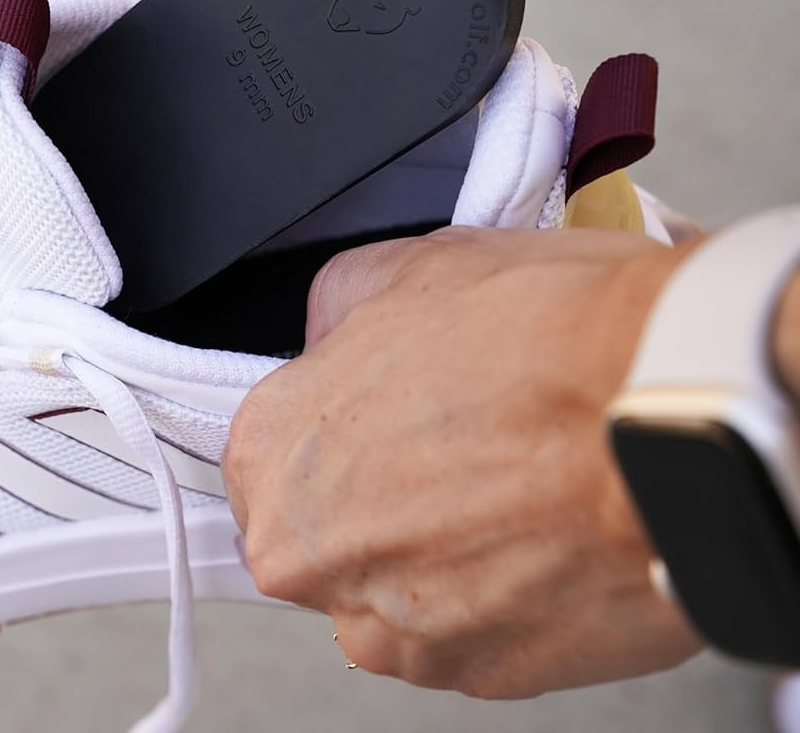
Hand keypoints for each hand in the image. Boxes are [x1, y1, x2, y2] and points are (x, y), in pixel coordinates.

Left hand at [223, 226, 702, 697]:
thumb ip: (340, 308)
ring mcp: (392, 626)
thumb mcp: (411, 270)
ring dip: (438, 551)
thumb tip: (333, 325)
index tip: (388, 417)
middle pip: (325, 527)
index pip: (271, 449)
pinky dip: (499, 594)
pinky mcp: (477, 673)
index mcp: (270, 455)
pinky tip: (543, 532)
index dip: (341, 423)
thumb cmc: (550, 345)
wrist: (674, 419)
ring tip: (515, 487)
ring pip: (393, 588)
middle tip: (461, 447)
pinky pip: (467, 631)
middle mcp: (309, 557)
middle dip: (383, 494)